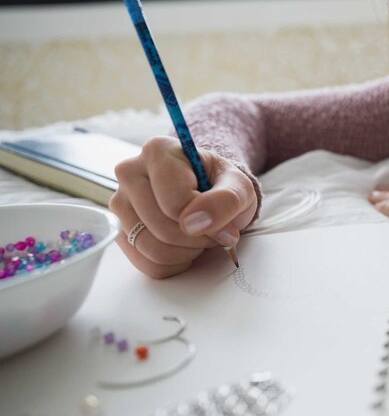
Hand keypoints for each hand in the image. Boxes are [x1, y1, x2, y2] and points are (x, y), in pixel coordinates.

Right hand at [108, 136, 257, 277]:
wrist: (212, 195)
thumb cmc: (223, 186)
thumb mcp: (240, 187)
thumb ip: (226, 200)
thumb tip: (196, 223)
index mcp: (158, 151)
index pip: (175, 202)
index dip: (205, 219)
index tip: (221, 218)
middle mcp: (130, 173)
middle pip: (162, 228)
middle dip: (198, 237)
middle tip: (213, 227)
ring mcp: (120, 204)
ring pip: (154, 249)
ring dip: (188, 251)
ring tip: (199, 234)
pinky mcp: (121, 231)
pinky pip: (150, 264)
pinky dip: (176, 262)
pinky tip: (185, 244)